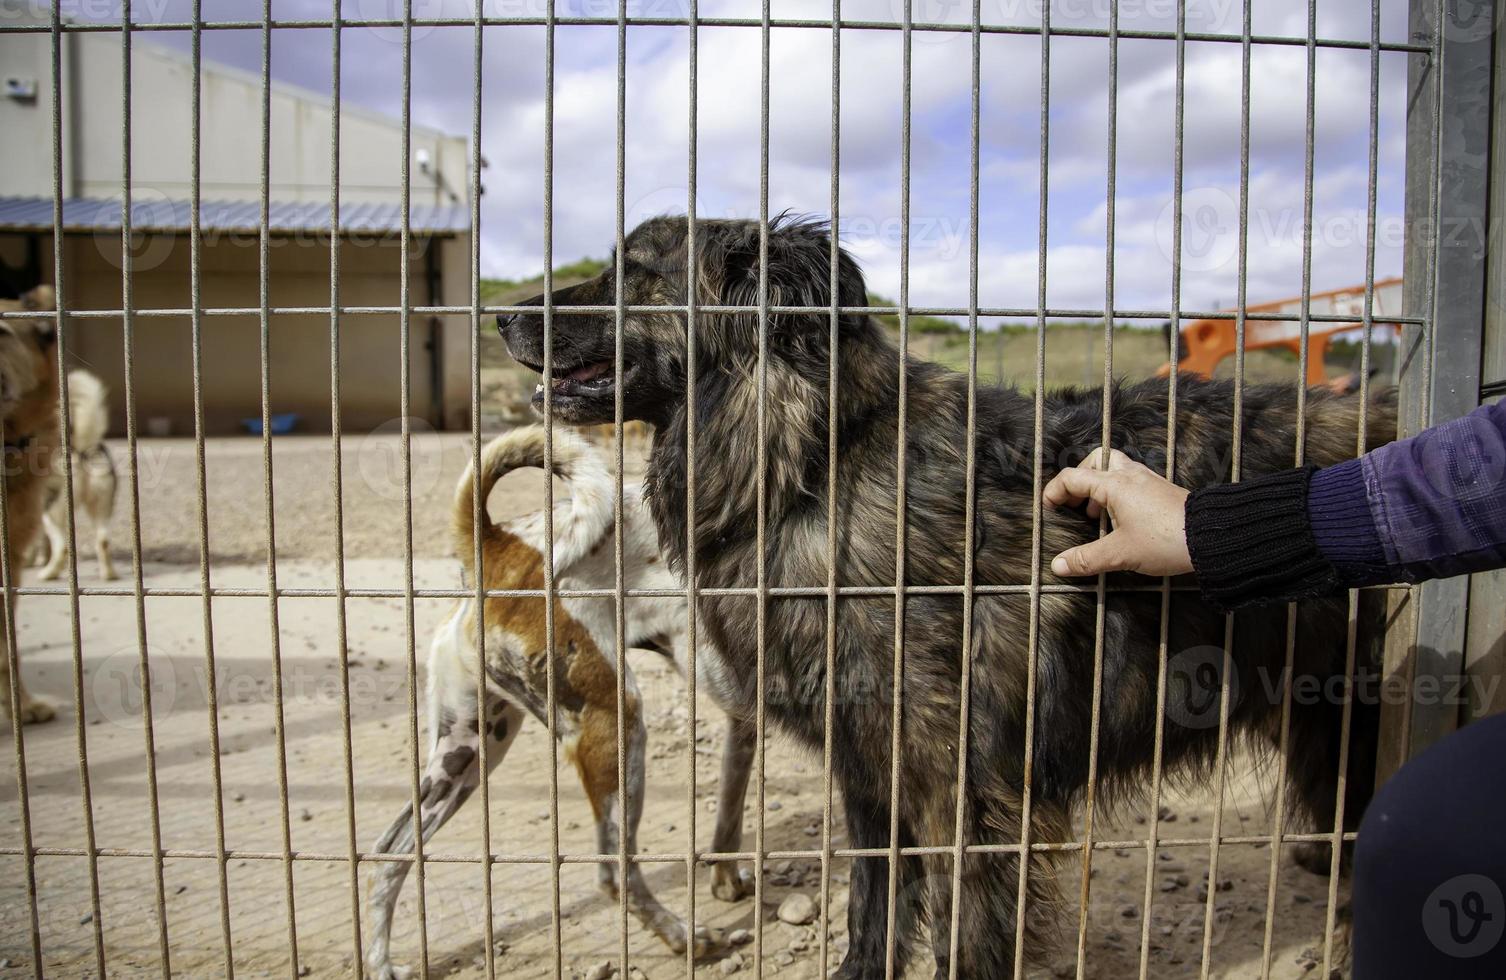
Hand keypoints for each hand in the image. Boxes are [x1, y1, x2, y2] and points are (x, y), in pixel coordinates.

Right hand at [1042, 447, 1193, 577]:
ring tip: (1097, 516)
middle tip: (1075, 503)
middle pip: (1097, 460)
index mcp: (1114, 484)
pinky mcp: (1161, 491)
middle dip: (1080, 478)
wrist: (1212, 536)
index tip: (1048, 509)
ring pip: (1116, 470)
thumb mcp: (1120, 554)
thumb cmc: (1166, 540)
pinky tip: (1122, 520)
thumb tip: (1059, 566)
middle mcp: (1130, 476)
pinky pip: (1132, 482)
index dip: (1054, 491)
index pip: (1072, 477)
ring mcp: (1147, 481)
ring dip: (1100, 487)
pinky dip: (1119, 495)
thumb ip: (1086, 559)